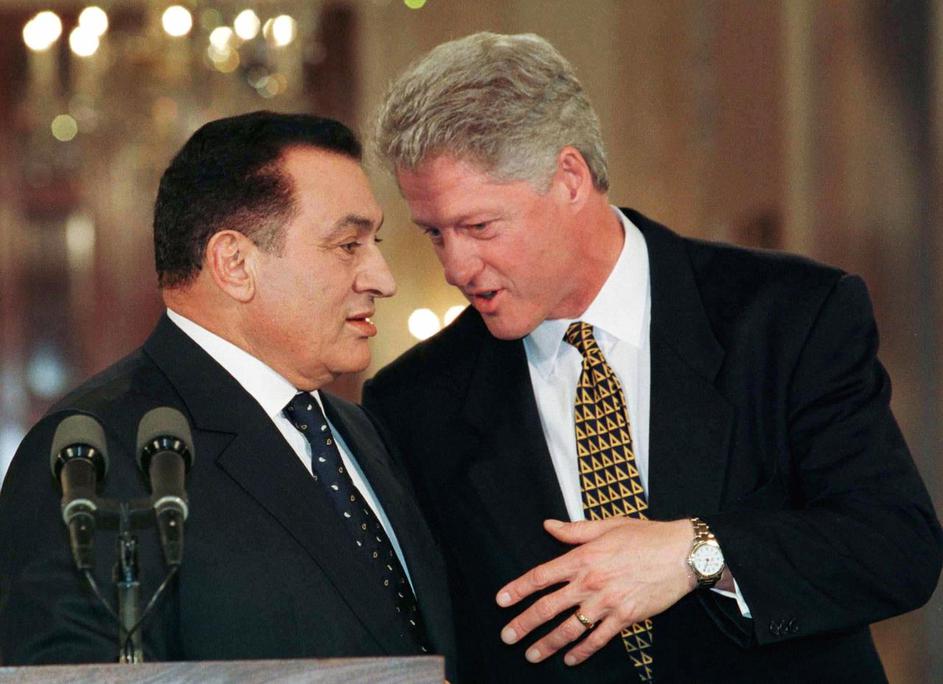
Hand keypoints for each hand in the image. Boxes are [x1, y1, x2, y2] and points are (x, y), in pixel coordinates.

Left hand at [496, 517, 694, 665]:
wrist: (681, 554)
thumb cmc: (646, 536)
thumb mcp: (607, 526)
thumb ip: (575, 530)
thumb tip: (549, 526)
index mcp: (583, 558)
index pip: (541, 576)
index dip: (518, 589)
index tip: (502, 600)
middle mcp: (591, 582)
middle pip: (549, 607)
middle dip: (525, 623)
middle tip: (508, 636)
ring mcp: (607, 603)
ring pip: (570, 628)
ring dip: (548, 644)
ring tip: (532, 654)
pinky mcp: (625, 617)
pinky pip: (599, 639)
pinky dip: (583, 651)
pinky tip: (570, 659)